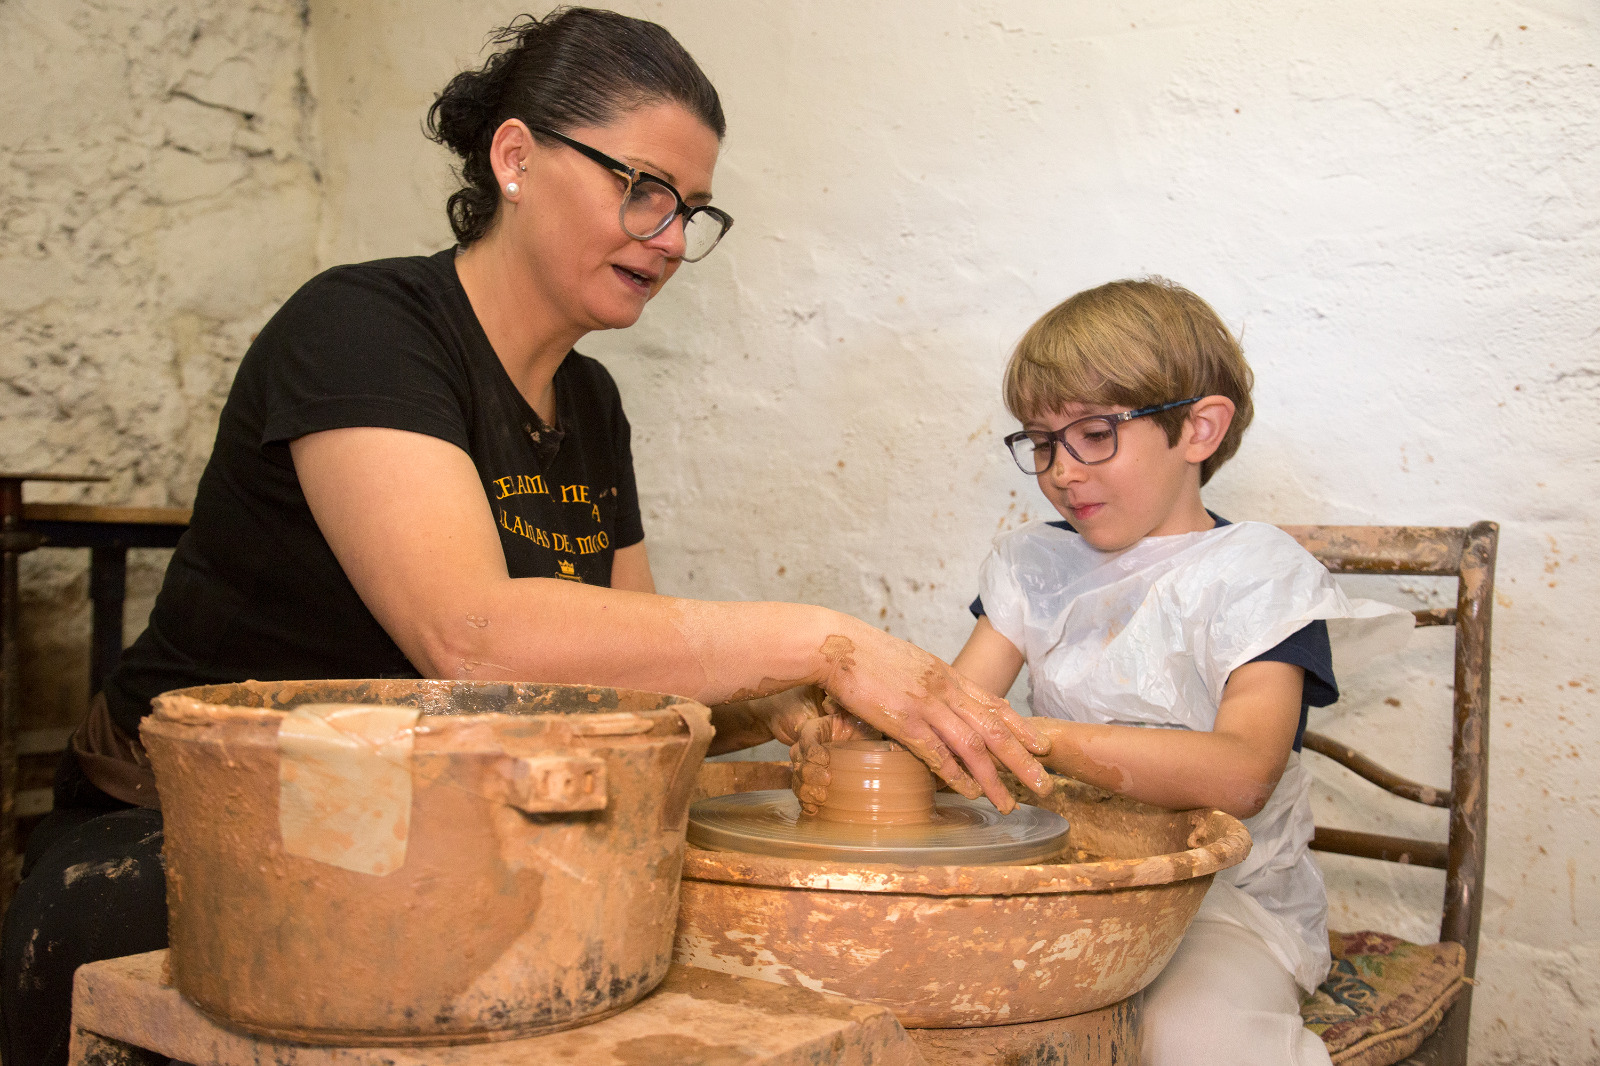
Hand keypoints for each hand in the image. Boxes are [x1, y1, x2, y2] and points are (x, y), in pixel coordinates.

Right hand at [789, 709, 880, 813]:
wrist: (866, 748)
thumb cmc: (862, 730)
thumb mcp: (858, 716)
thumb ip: (846, 709)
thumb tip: (831, 705)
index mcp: (815, 729)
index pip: (806, 738)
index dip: (812, 750)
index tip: (826, 759)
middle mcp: (806, 749)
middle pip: (798, 762)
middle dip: (811, 773)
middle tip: (828, 780)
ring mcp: (806, 768)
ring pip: (797, 780)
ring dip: (807, 791)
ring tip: (822, 797)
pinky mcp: (811, 785)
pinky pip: (800, 796)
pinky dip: (806, 804)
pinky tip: (814, 809)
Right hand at [810, 618, 1051, 812]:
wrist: (836, 644)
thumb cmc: (866, 654)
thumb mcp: (910, 663)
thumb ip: (929, 683)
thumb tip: (938, 701)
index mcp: (947, 675)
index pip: (994, 704)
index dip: (1021, 728)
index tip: (1041, 746)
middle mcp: (945, 690)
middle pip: (995, 729)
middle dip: (1023, 759)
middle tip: (1044, 784)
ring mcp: (926, 705)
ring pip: (973, 745)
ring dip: (995, 778)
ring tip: (1009, 802)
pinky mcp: (903, 719)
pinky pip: (936, 752)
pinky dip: (956, 775)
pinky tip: (970, 792)